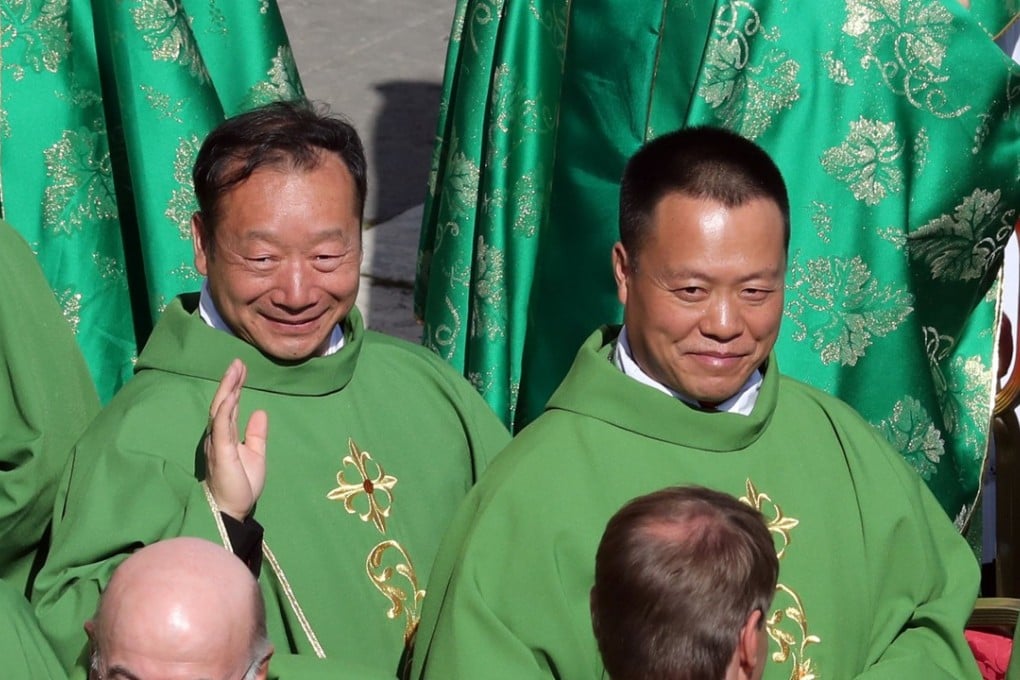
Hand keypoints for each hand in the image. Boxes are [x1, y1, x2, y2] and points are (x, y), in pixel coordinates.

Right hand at [205, 359, 268, 520]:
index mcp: (226, 435)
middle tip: (238, 362)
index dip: (235, 386)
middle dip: (230, 381)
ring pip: (220, 409)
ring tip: (234, 370)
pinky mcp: (220, 451)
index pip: (230, 406)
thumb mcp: (255, 454)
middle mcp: (218, 435)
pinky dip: (226, 409)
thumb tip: (260, 411)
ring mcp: (218, 442)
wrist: (233, 510)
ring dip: (227, 388)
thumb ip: (256, 434)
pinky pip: (221, 427)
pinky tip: (232, 395)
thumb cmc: (242, 484)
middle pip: (223, 402)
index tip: (242, 369)